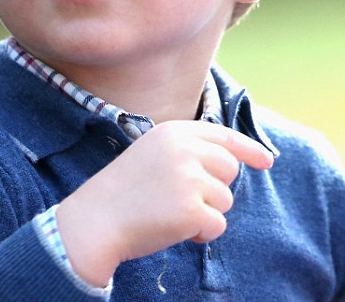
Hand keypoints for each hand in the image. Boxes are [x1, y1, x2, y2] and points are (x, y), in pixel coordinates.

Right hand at [57, 121, 272, 286]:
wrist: (96, 219)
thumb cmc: (125, 190)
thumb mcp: (154, 153)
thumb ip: (188, 150)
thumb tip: (232, 163)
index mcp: (173, 131)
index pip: (223, 135)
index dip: (248, 148)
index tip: (267, 160)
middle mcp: (184, 149)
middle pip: (229, 169)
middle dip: (214, 187)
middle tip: (182, 196)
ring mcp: (189, 178)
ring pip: (225, 199)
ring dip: (205, 212)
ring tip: (170, 210)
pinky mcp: (191, 209)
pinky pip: (217, 225)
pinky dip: (201, 232)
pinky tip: (173, 228)